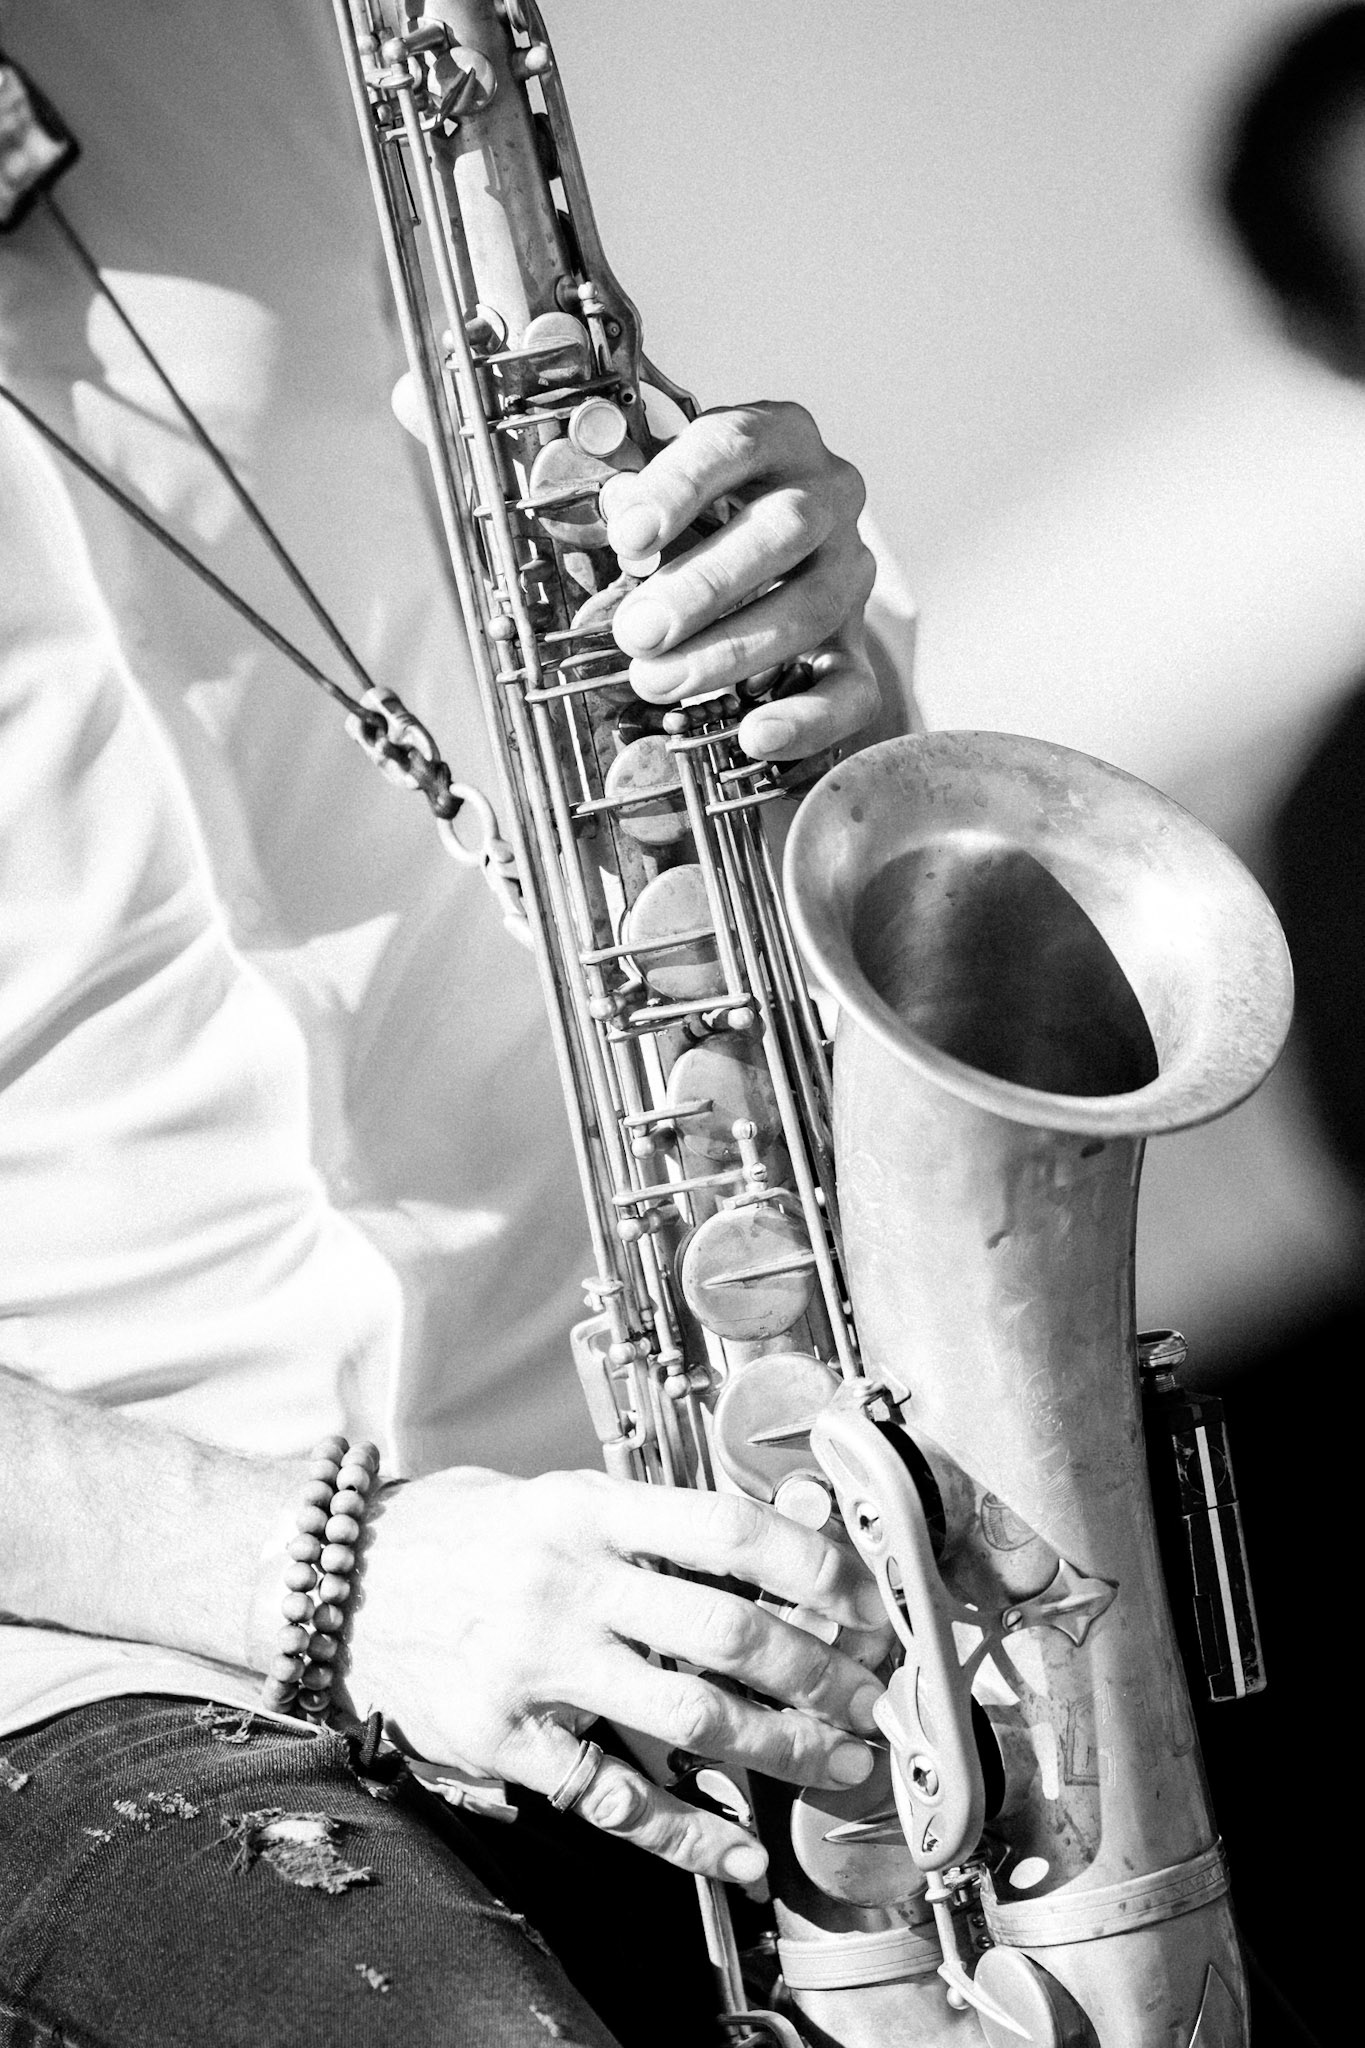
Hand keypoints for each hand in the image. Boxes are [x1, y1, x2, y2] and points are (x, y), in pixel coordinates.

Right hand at [341, 1466, 890, 1883]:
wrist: (333, 1578)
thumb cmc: (459, 1531)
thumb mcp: (555, 1497)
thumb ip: (648, 1521)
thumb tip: (774, 1538)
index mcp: (588, 1507)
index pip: (728, 1527)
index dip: (814, 1565)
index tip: (867, 1598)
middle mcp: (567, 1580)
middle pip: (728, 1631)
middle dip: (822, 1672)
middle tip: (870, 1697)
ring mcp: (535, 1663)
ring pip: (691, 1715)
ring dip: (784, 1747)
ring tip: (837, 1762)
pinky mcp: (505, 1738)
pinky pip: (615, 1796)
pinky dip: (689, 1831)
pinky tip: (738, 1851)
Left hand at [602, 401, 879, 762]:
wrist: (763, 556)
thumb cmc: (701, 515)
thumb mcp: (663, 490)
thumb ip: (638, 502)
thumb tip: (619, 519)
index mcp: (780, 437)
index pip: (735, 445)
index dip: (678, 490)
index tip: (629, 539)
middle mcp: (829, 496)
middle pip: (784, 529)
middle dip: (703, 587)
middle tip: (638, 631)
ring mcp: (850, 570)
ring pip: (813, 607)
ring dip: (731, 650)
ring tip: (659, 680)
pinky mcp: (859, 643)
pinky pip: (852, 689)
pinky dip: (807, 719)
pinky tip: (755, 735)